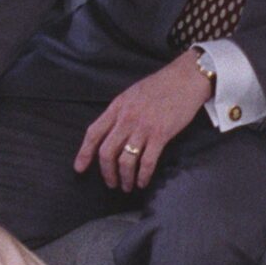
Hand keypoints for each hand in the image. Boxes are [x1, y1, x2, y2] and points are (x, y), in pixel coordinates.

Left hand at [75, 53, 208, 190]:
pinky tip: (142, 182)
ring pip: (125, 160)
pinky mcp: (161, 134)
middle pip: (107, 152)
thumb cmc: (161, 85)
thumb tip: (111, 131)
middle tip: (111, 183)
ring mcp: (143, 127)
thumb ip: (120, 111)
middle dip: (106, 172)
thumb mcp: (132, 94)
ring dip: (125, 178)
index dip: (84, 153)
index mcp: (117, 107)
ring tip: (127, 186)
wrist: (186, 78)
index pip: (93, 133)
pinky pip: (147, 162)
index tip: (80, 168)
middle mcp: (126, 118)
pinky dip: (143, 176)